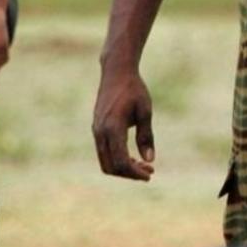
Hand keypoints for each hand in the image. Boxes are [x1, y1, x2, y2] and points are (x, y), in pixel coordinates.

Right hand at [92, 64, 155, 180]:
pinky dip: (117, 158)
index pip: (121, 161)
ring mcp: (96, 131)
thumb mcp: (145, 111)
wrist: (116, 72)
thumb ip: (146, 136)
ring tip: (143, 165)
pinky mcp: (97, 129)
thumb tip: (150, 160)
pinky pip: (104, 152)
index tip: (149, 174)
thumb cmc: (134, 89)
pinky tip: (132, 156)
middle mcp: (100, 132)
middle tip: (149, 171)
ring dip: (123, 167)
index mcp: (112, 128)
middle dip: (129, 173)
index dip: (134, 172)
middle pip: (111, 167)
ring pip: (105, 162)